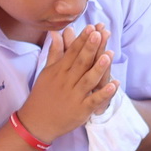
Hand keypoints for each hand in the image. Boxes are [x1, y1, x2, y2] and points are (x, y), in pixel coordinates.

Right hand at [18, 23, 117, 143]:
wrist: (36, 122)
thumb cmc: (43, 95)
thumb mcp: (47, 72)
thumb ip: (54, 53)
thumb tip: (55, 33)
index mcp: (59, 71)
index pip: (72, 52)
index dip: (82, 40)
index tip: (91, 28)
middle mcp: (66, 82)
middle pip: (81, 63)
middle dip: (91, 48)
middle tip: (100, 34)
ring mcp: (74, 96)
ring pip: (88, 80)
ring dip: (99, 68)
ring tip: (109, 55)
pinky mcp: (81, 110)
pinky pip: (94, 101)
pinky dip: (104, 93)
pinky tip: (114, 85)